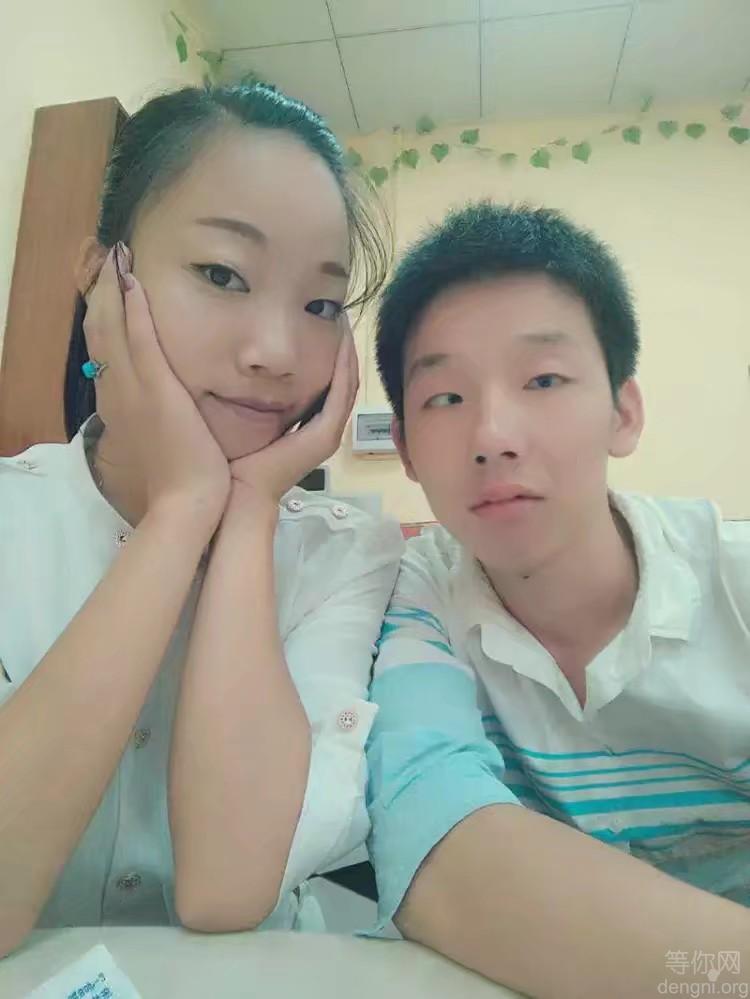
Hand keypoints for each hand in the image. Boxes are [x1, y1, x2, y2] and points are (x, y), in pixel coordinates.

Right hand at [84, 245, 230, 526]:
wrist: (189, 502)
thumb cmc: (184, 479)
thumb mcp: (164, 442)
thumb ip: (163, 419)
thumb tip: (169, 404)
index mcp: (121, 407)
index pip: (105, 354)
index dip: (103, 320)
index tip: (107, 293)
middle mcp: (119, 394)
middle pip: (100, 335)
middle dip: (102, 297)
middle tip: (106, 264)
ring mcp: (134, 391)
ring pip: (113, 330)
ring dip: (112, 291)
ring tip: (115, 259)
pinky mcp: (156, 390)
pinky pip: (139, 340)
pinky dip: (133, 309)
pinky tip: (133, 282)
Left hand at [229, 320, 358, 506]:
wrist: (229, 493)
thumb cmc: (224, 456)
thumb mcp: (236, 413)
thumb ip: (242, 389)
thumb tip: (233, 354)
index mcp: (302, 425)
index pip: (324, 383)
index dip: (328, 351)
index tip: (321, 318)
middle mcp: (319, 428)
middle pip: (340, 381)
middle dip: (342, 348)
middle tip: (340, 313)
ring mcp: (325, 434)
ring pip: (346, 384)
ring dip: (347, 352)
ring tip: (344, 320)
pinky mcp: (324, 438)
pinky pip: (341, 394)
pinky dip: (344, 367)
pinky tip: (343, 340)